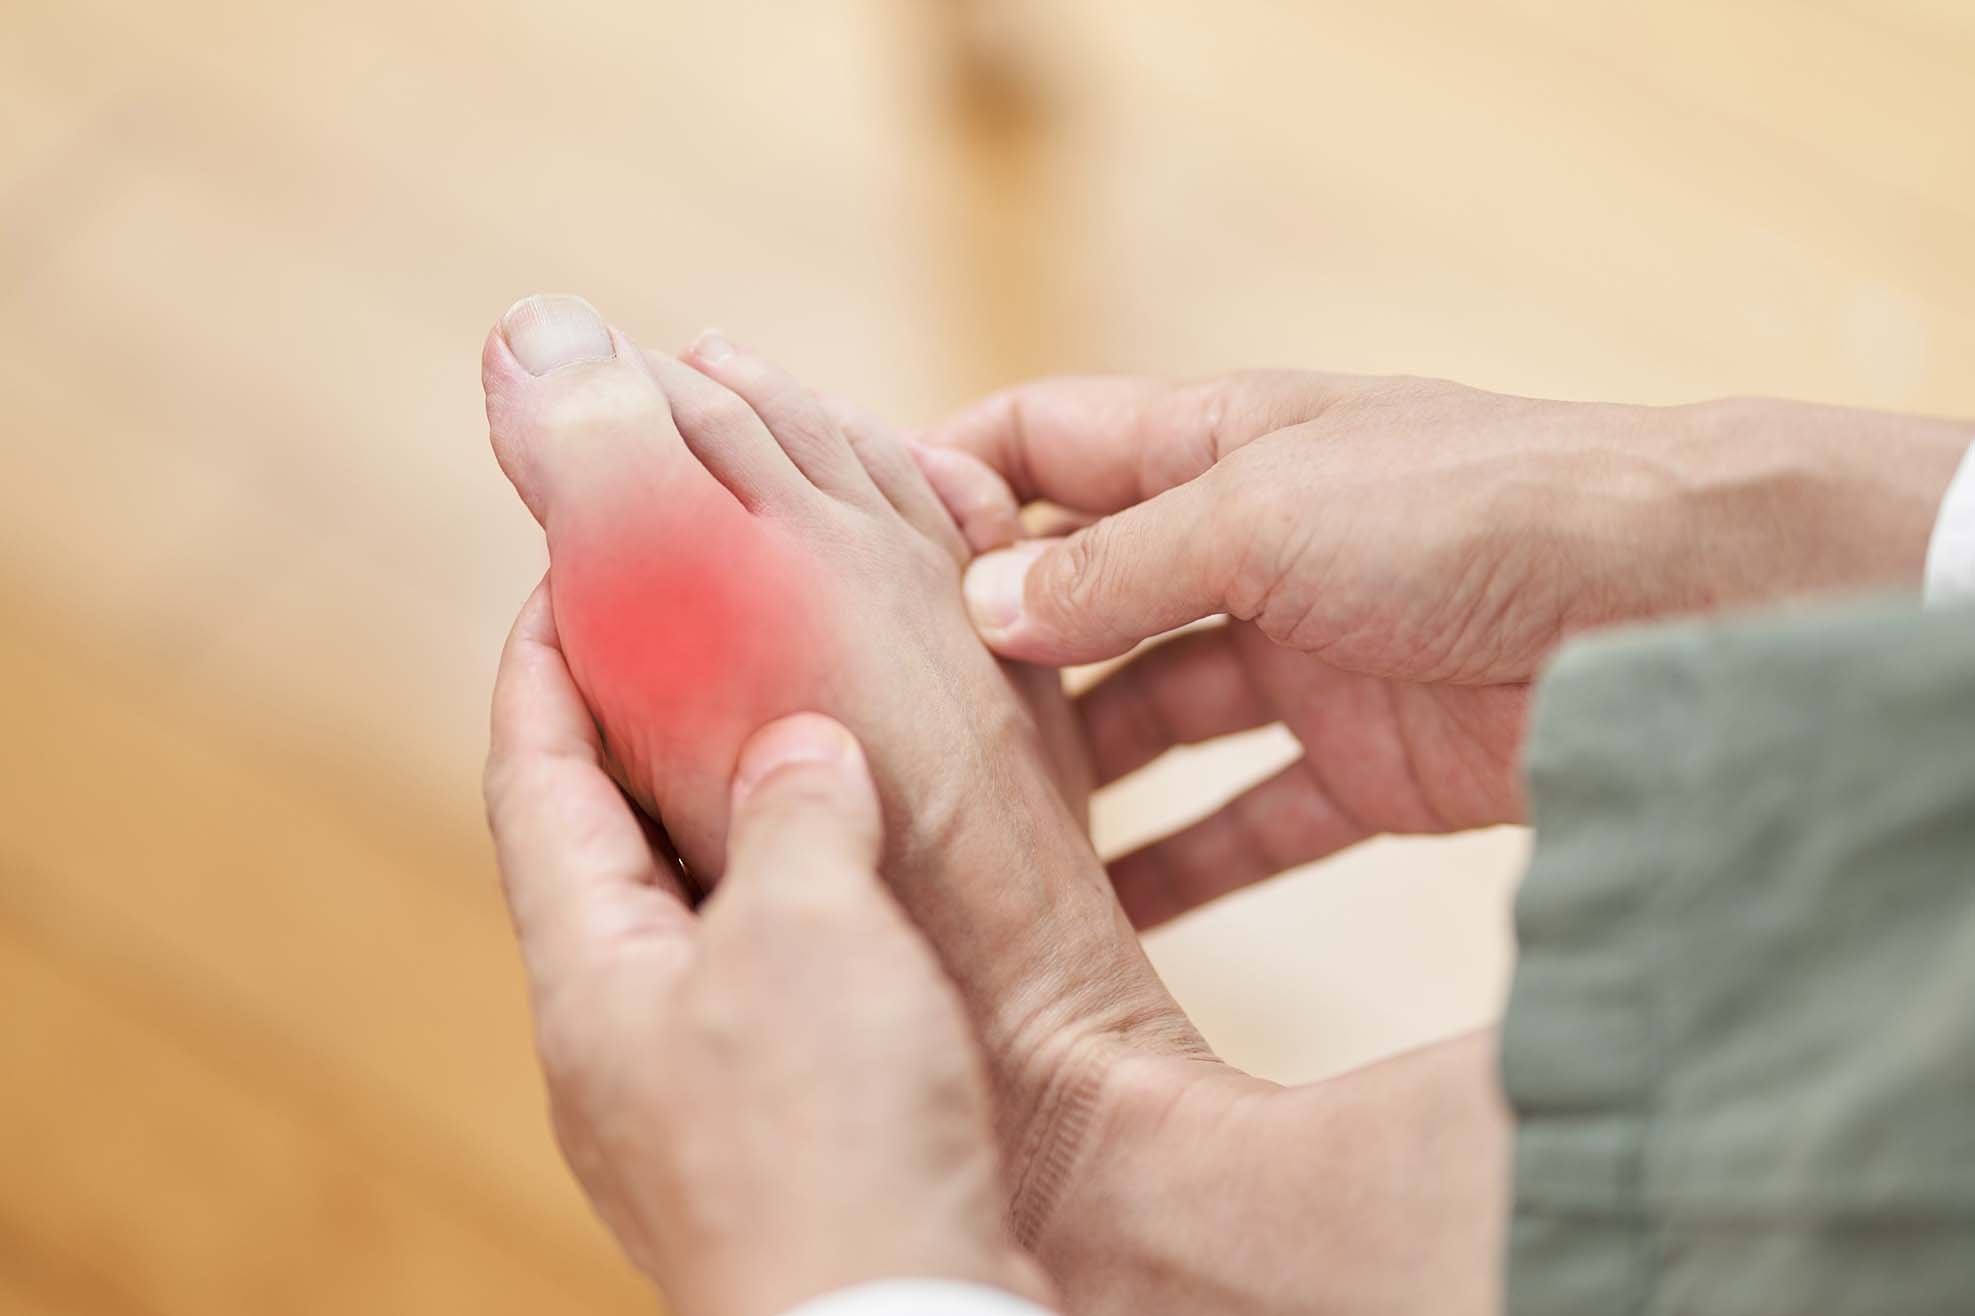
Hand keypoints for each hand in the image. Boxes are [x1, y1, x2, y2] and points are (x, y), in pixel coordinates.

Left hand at [484, 586, 1049, 1315]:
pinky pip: (767, 976)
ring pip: (695, 913)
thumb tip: (798, 746)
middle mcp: (620, 1031)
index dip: (540, 666)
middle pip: (602, 844)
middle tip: (687, 628)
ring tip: (790, 728)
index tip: (563, 570)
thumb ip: (795, 817)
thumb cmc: (832, 1142)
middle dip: (634, 730)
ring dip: (729, 814)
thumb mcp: (811, 937)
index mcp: (591, 973)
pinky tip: (867, 873)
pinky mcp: (775, 1128)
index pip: (534, 784)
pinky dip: (801, 898)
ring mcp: (691, 1087)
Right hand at [927, 375, 1968, 923]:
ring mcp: (1308, 658)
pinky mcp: (1366, 765)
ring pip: (1155, 723)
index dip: (948, 484)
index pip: (1045, 443)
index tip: (854, 557)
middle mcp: (1253, 546)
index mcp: (1220, 444)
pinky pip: (1247, 822)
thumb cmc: (1475, 507)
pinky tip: (1105, 919)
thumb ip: (1117, 567)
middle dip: (995, 657)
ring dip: (1075, 782)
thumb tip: (982, 606)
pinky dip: (1183, 869)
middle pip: (1085, 598)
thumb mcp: (1263, 514)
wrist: (1679, 605)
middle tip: (892, 735)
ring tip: (972, 847)